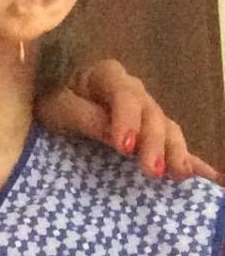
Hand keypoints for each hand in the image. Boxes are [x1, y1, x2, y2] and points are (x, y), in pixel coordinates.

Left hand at [35, 59, 221, 182]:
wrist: (47, 106)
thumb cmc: (49, 102)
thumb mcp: (56, 108)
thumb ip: (85, 118)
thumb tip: (116, 136)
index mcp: (108, 77)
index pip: (124, 96)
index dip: (127, 121)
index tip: (124, 148)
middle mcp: (133, 91)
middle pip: (151, 114)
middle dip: (154, 143)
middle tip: (152, 171)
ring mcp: (145, 112)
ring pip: (167, 128)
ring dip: (175, 152)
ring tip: (180, 175)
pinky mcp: (149, 133)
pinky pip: (172, 145)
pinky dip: (191, 160)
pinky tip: (207, 178)